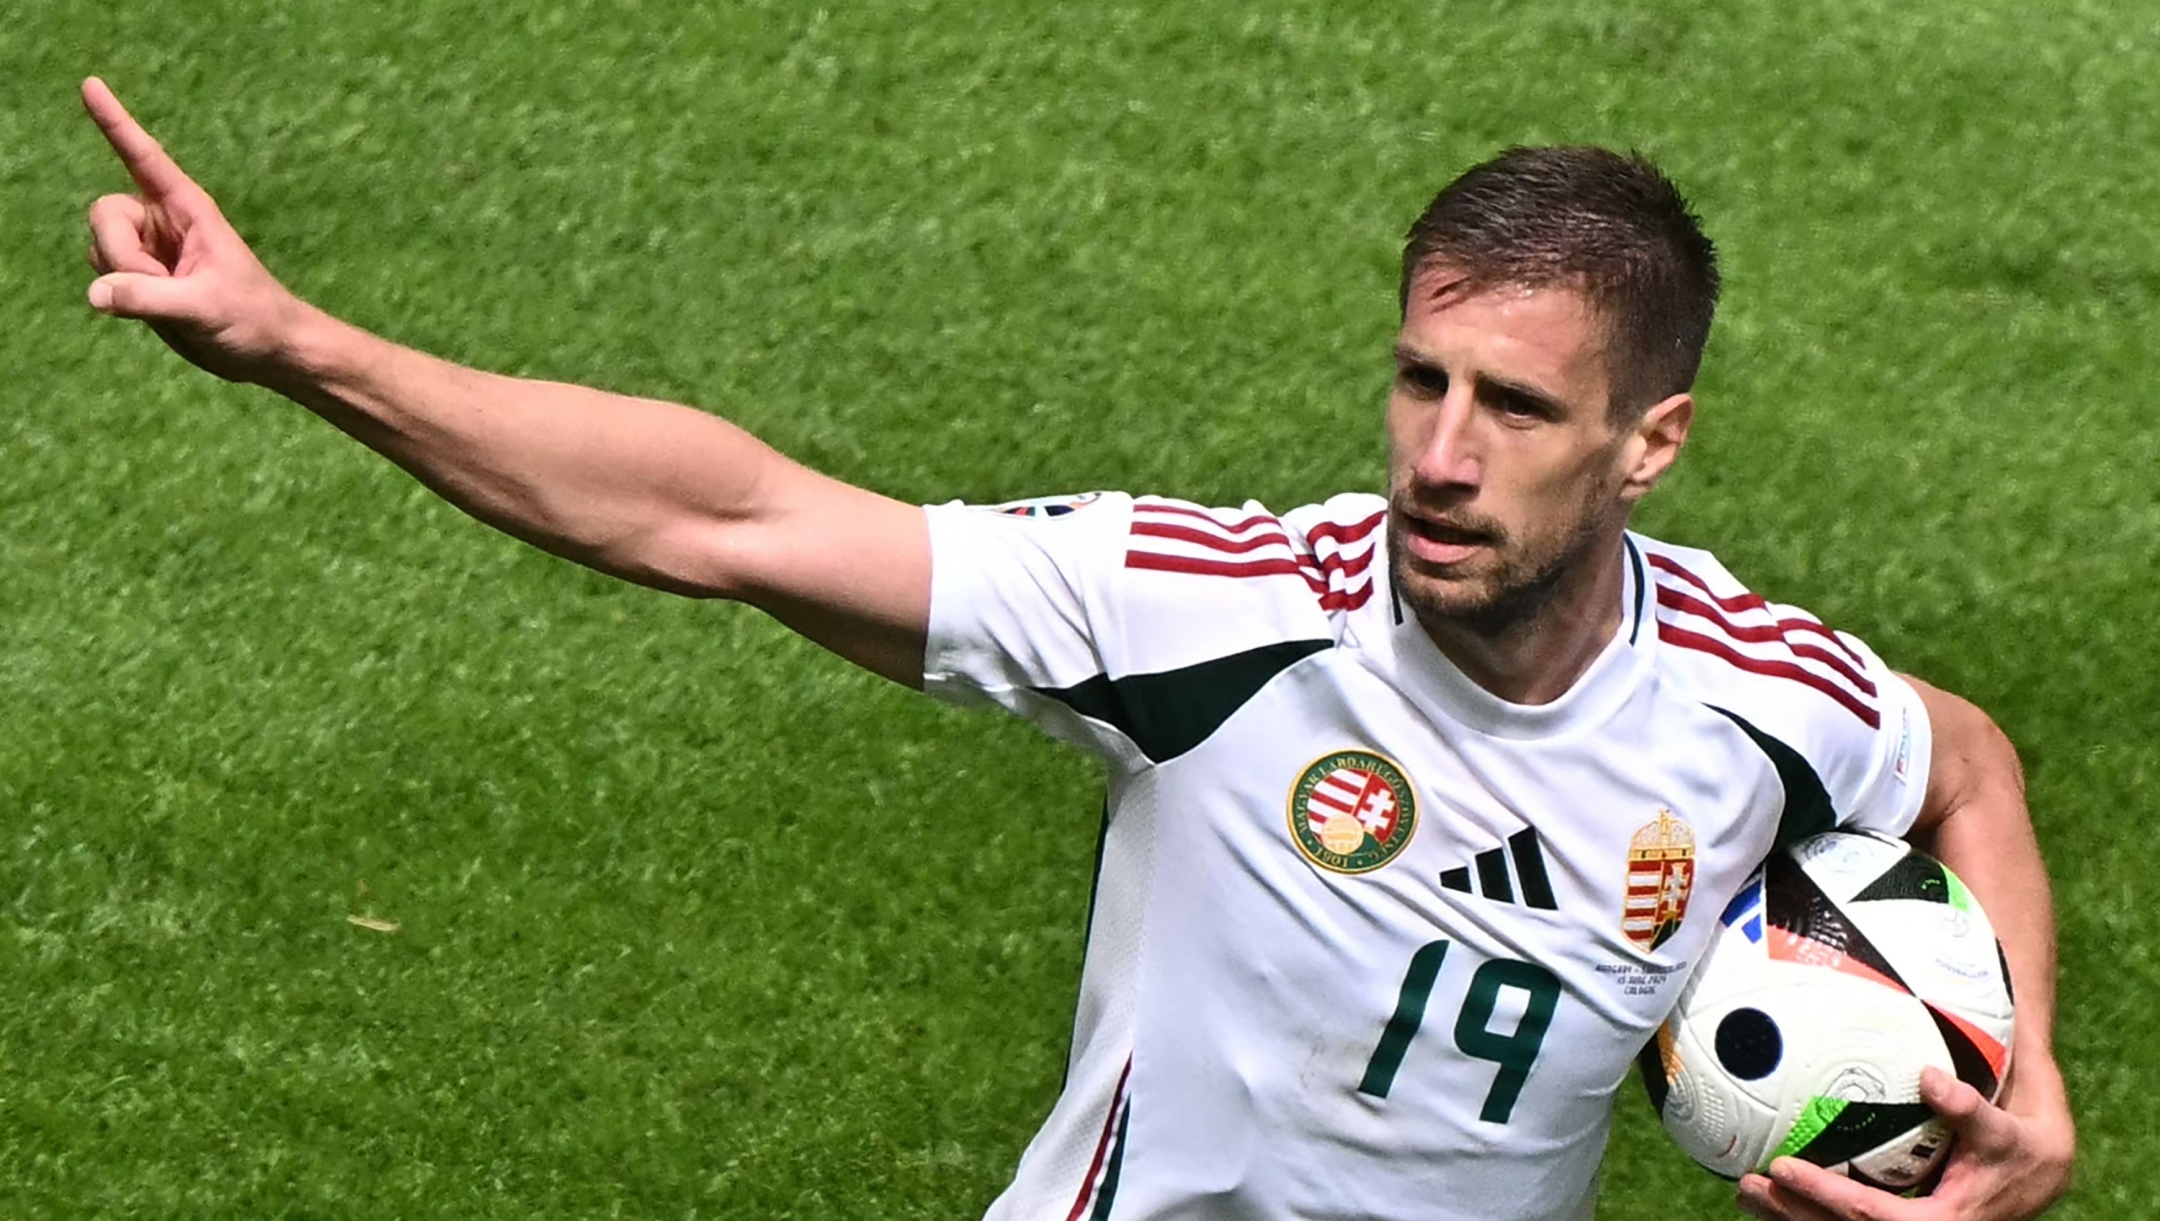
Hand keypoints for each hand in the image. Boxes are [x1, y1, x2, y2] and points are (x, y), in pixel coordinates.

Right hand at [81, 76, 309, 383]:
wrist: (266, 351)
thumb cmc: (253, 318)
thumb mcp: (204, 307)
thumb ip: (148, 298)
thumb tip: (97, 293)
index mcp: (187, 208)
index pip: (143, 156)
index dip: (115, 122)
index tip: (90, 84)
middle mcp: (162, 221)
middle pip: (104, 213)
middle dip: (120, 252)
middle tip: (159, 284)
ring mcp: (149, 248)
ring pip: (100, 246)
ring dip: (122, 278)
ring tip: (170, 301)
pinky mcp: (140, 277)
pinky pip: (104, 274)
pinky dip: (117, 294)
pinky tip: (157, 309)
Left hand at [1735, 1066, 2072, 1220]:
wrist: (2038, 1173)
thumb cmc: (2019, 1146)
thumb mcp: (2003, 1128)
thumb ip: (1968, 1107)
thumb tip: (1928, 1077)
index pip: (1872, 1215)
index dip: (1824, 1194)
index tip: (1784, 1167)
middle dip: (1791, 1212)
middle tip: (1748, 1182)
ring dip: (1789, 1216)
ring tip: (1745, 1191)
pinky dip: (1808, 1212)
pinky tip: (1773, 1197)